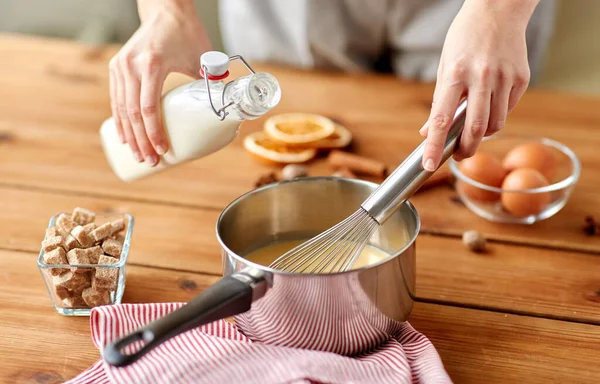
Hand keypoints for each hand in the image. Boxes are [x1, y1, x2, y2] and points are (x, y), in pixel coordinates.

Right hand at [109, 0, 210, 165]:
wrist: (165, 9)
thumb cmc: (186, 33)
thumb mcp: (201, 57)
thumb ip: (209, 83)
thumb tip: (221, 110)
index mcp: (151, 65)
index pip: (149, 107)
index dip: (154, 133)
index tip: (163, 151)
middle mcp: (131, 66)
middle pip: (133, 113)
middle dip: (141, 141)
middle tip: (150, 161)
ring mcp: (120, 67)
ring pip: (121, 109)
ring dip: (129, 135)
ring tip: (138, 155)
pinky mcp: (117, 68)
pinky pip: (116, 99)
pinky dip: (120, 120)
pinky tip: (124, 137)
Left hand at [420, 0, 538, 170]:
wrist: (498, 10)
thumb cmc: (465, 38)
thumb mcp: (445, 66)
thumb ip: (439, 101)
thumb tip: (427, 131)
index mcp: (456, 73)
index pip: (441, 119)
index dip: (434, 145)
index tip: (428, 164)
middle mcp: (481, 76)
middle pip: (476, 129)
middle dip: (466, 150)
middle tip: (458, 155)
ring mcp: (504, 78)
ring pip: (495, 124)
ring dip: (483, 134)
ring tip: (473, 128)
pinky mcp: (521, 79)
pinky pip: (508, 109)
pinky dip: (497, 114)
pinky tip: (490, 102)